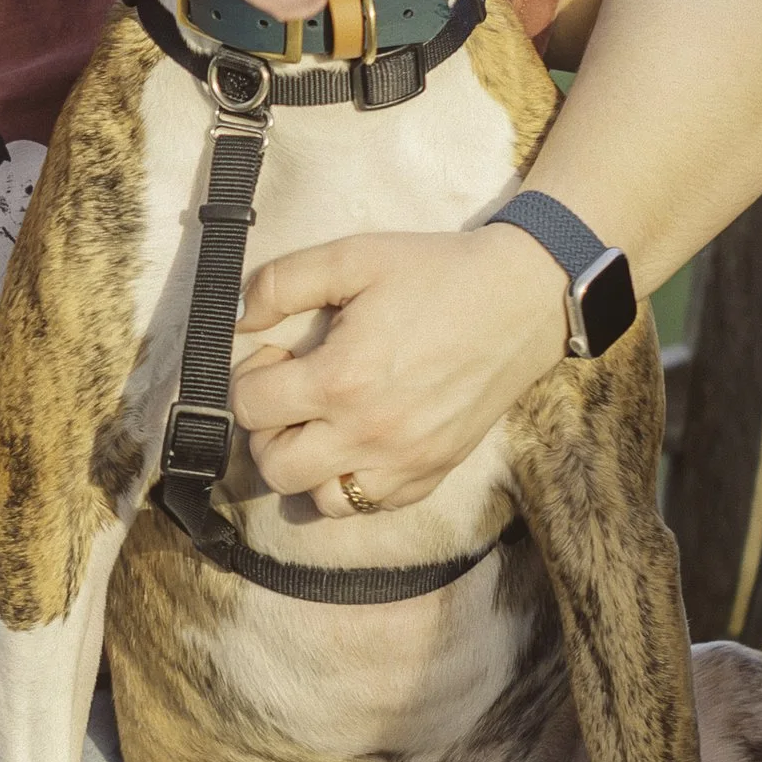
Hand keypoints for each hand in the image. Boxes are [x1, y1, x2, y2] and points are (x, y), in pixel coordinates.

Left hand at [229, 224, 568, 513]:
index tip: (278, 356)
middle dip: (267, 430)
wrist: (522, 299)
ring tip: (322, 424)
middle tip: (292, 394)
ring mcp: (403, 462)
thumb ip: (283, 282)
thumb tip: (239, 315)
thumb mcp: (353, 257)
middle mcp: (369, 434)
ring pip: (319, 500)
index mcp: (342, 380)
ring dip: (307, 465)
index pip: (250, 409)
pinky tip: (359, 441)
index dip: (250, 378)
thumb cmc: (437, 274)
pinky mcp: (432, 473)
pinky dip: (352, 481)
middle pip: (274, 468)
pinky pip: (370, 504)